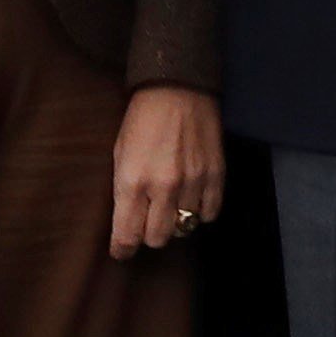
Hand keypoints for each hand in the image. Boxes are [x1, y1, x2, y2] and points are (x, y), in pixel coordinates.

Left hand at [111, 85, 225, 259]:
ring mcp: (193, 182)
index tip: (122, 250)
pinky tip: (192, 198)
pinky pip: (209, 213)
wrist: (178, 86)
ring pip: (184, 228)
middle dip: (148, 234)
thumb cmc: (141, 119)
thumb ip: (123, 191)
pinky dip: (200, 211)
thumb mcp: (119, 153)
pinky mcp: (216, 175)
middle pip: (157, 239)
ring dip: (175, 221)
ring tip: (170, 204)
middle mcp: (163, 187)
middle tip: (147, 220)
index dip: (123, 249)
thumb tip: (127, 223)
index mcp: (132, 181)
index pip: (127, 236)